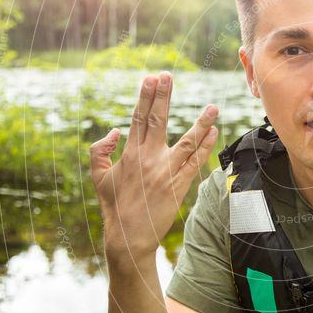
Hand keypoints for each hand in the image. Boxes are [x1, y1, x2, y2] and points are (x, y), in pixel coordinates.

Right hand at [90, 72, 218, 266]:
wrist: (129, 236)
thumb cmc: (114, 205)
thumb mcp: (98, 176)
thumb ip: (100, 150)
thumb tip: (114, 131)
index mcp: (129, 154)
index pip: (138, 118)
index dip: (145, 97)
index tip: (151, 78)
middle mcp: (149, 160)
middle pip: (158, 121)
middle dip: (164, 97)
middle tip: (169, 76)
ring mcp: (166, 173)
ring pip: (186, 142)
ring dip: (201, 123)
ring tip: (213, 107)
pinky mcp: (179, 186)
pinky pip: (195, 163)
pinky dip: (205, 147)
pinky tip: (214, 132)